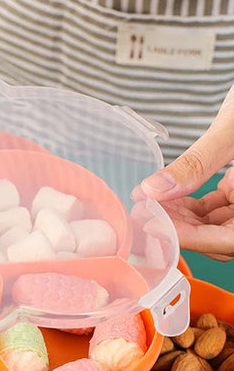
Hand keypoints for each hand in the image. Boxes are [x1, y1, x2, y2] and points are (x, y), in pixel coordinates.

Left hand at [135, 85, 233, 260]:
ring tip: (150, 201)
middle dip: (181, 227)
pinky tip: (167, 194)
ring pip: (215, 225)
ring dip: (181, 217)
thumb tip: (153, 188)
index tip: (155, 226)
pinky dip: (190, 205)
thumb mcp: (233, 130)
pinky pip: (215, 209)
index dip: (191, 238)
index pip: (228, 239)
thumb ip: (196, 163)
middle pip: (219, 237)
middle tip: (145, 211)